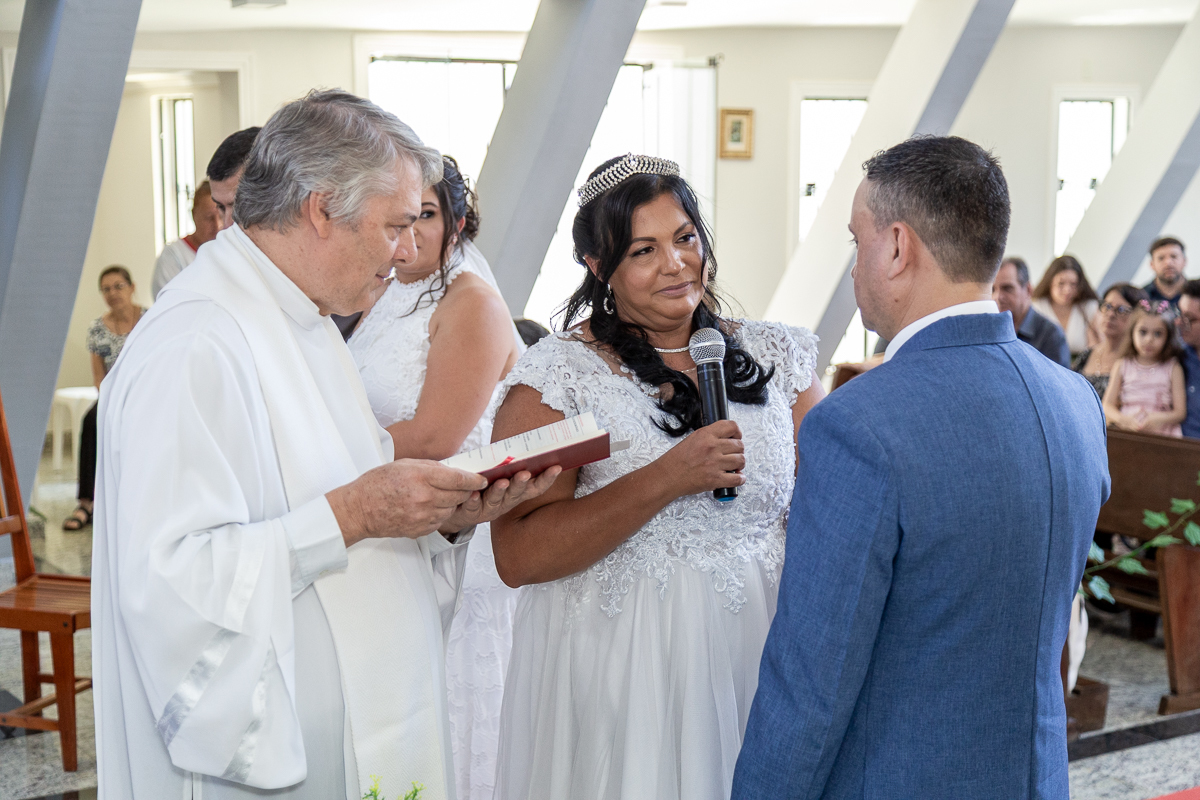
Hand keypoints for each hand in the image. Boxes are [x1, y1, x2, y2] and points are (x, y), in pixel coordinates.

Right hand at [327, 459, 486, 546]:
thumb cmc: (378, 483)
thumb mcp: (404, 464)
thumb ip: (431, 467)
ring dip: (451, 503)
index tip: (482, 479)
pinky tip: (427, 507)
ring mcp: (422, 516)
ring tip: (439, 496)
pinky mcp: (420, 530)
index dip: (474, 479)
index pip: (458, 479)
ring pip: (451, 510)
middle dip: (466, 491)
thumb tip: (454, 470)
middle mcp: (424, 498)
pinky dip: (439, 514)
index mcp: (420, 477)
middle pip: (459, 496)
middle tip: (466, 486)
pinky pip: (439, 521)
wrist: (359, 510)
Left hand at [439, 466, 562, 533]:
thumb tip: (523, 443)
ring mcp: (490, 509)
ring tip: (501, 482)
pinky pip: (473, 507)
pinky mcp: (472, 513)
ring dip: (499, 491)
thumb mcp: (500, 476)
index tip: (556, 467)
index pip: (535, 487)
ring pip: (496, 501)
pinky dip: (473, 500)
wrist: (460, 510)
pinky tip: (473, 494)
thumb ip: (509, 465)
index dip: (546, 479)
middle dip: (521, 483)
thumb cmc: (484, 488)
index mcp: (516, 493)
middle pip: (516, 494)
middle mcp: (506, 502)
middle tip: (524, 473)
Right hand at [653, 419, 745, 499]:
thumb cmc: (675, 460)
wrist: (667, 476)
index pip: (732, 426)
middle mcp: (712, 447)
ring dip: (740, 464)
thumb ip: (709, 437)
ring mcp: (715, 463)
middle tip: (734, 454)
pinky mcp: (716, 479)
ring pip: (741, 460)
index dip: (737, 433)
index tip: (737, 437)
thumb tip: (726, 440)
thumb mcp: (692, 439)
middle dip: (738, 450)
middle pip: (739, 445)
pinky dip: (739, 479)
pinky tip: (736, 477)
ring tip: (734, 466)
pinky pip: (737, 478)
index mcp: (705, 435)